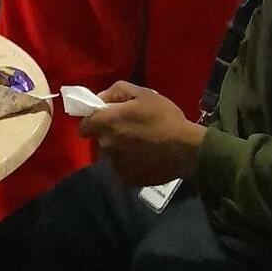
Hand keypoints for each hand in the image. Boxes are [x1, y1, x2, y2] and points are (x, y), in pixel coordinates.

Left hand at [79, 82, 204, 187]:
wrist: (187, 149)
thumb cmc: (165, 118)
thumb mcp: (143, 94)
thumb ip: (116, 92)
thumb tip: (100, 99)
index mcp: (107, 123)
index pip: (84, 125)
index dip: (94, 120)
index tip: (107, 119)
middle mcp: (106, 145)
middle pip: (100, 139)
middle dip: (111, 134)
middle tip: (131, 129)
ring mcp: (115, 165)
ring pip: (112, 155)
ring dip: (120, 149)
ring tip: (141, 145)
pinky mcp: (127, 179)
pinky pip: (122, 168)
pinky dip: (130, 164)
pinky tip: (146, 158)